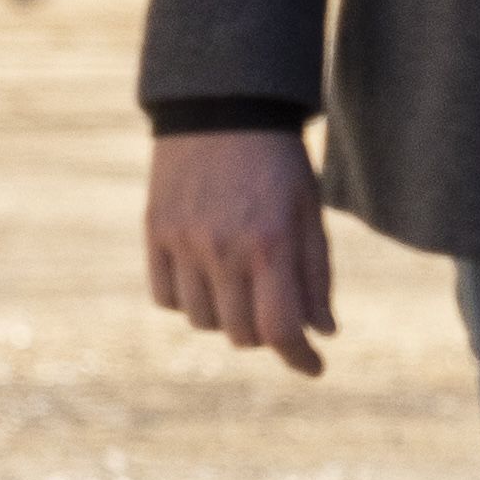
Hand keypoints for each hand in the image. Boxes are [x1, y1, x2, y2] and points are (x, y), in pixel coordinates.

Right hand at [147, 128, 334, 376]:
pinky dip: (188, 300)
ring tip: (242, 285)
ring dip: (226, 317)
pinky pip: (167, 299)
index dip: (300, 358)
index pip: (281, 328)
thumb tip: (324, 332)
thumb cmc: (279, 164)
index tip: (314, 367)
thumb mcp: (310, 212)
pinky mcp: (155, 236)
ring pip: (202, 322)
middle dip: (265, 334)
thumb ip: (315, 275)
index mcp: (271, 244)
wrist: (223, 111)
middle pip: (240, 334)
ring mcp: (183, 244)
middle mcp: (224, 250)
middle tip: (277, 311)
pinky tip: (207, 277)